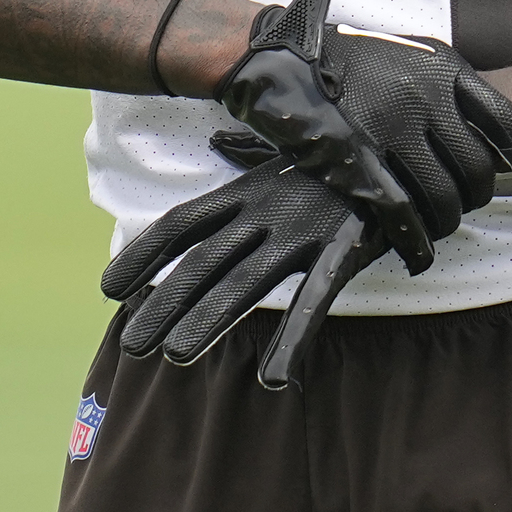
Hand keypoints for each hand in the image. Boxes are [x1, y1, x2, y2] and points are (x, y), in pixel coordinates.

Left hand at [100, 148, 389, 387]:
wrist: (402, 132)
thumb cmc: (339, 149)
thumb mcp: (286, 152)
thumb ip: (247, 154)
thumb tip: (219, 137)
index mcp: (247, 192)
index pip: (182, 224)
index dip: (144, 255)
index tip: (109, 288)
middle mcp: (265, 211)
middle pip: (202, 262)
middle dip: (164, 303)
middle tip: (131, 345)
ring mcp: (302, 230)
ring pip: (245, 282)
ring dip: (208, 320)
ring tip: (174, 357)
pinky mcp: (344, 248)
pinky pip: (314, 302)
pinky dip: (292, 341)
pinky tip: (272, 379)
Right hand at [217, 0, 511, 269]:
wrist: (279, 54)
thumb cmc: (345, 59)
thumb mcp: (408, 56)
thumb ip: (446, 89)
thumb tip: (485, 138)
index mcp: (443, 67)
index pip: (506, 121)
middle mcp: (424, 93)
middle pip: (477, 168)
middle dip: (475, 199)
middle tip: (461, 209)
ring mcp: (390, 123)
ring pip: (442, 195)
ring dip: (445, 224)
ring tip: (436, 232)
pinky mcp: (355, 153)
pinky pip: (400, 210)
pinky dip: (414, 241)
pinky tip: (416, 253)